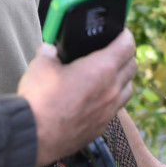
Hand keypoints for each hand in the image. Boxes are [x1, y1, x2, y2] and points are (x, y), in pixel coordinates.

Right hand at [19, 29, 135, 166]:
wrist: (34, 134)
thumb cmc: (39, 99)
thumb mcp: (41, 65)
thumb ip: (49, 52)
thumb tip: (50, 49)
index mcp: (101, 69)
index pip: (127, 46)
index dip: (125, 35)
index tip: (121, 32)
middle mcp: (111, 90)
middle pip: (132, 66)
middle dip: (126, 55)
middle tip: (114, 50)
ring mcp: (108, 111)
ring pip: (128, 89)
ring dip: (123, 78)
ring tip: (110, 75)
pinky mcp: (101, 127)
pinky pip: (115, 109)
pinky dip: (112, 99)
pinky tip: (97, 98)